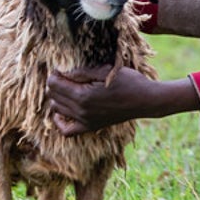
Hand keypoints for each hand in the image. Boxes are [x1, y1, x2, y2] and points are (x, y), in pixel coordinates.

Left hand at [46, 65, 197, 135]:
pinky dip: (60, 122)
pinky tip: (61, 112)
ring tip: (64, 88)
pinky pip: (67, 131)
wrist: (146, 100)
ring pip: (57, 110)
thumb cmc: (129, 82)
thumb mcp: (106, 70)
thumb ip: (83, 72)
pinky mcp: (91, 126)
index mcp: (83, 95)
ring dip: (56, 98)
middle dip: (54, 84)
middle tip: (63, 76)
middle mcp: (81, 111)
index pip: (55, 84)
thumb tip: (64, 73)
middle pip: (53, 96)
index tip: (59, 68)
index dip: (54, 74)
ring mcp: (85, 121)